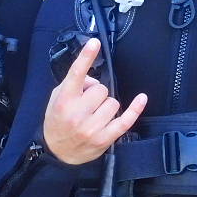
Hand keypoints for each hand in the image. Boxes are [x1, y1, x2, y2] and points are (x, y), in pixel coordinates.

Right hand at [44, 37, 146, 165]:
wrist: (57, 153)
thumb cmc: (57, 123)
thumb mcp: (55, 100)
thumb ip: (73, 85)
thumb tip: (93, 80)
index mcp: (64, 100)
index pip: (76, 74)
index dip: (86, 57)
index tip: (94, 42)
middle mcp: (78, 113)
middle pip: (101, 89)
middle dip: (96, 94)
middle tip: (87, 104)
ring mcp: (92, 127)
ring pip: (113, 102)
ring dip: (106, 106)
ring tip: (94, 115)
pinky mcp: (105, 138)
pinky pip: (125, 120)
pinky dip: (135, 109)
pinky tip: (141, 98)